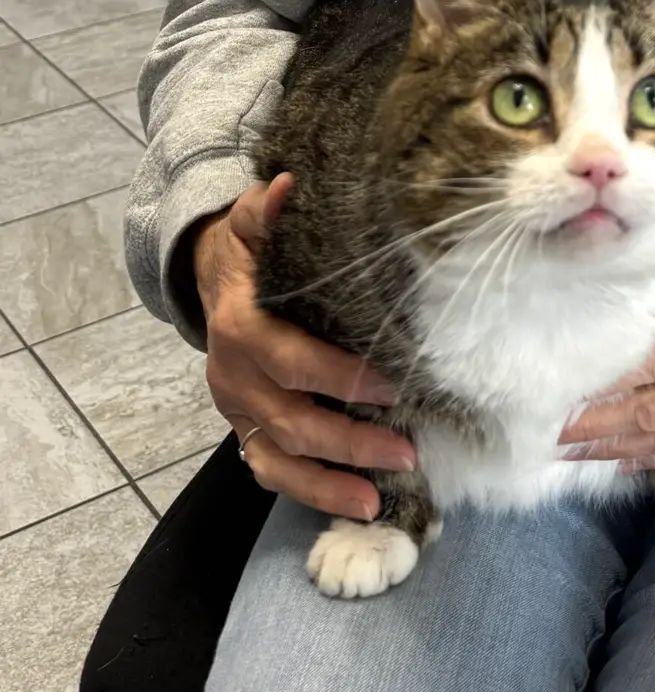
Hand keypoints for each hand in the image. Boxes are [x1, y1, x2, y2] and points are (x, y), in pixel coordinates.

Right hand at [193, 173, 415, 520]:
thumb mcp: (251, 222)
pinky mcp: (244, 429)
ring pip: (280, 456)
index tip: (392, 386)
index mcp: (239, 324)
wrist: (210, 279)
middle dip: (349, 439)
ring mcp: (237, 408)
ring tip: (381, 498)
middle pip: (291, 418)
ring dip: (331, 480)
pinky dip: (310, 492)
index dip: (337, 377)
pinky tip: (356, 505)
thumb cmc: (252, 250)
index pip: (288, 358)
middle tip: (407, 450)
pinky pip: (270, 471)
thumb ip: (265, 209)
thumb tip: (288, 186)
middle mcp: (234, 374)